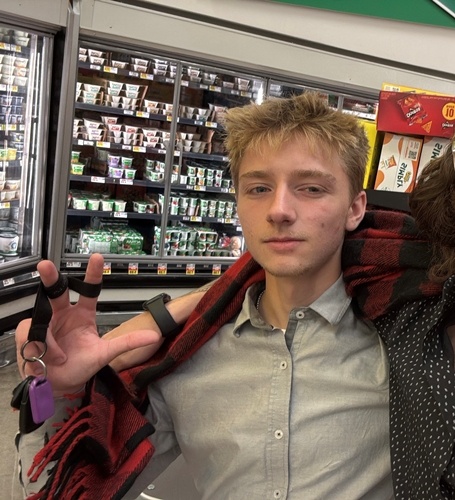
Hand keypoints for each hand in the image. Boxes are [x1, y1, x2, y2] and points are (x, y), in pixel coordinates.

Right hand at [15, 254, 161, 394]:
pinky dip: (38, 348)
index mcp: (83, 314)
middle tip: (45, 266)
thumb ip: (128, 343)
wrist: (61, 385)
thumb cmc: (82, 366)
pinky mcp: (29, 334)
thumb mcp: (106, 354)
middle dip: (50, 276)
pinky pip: (29, 334)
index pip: (89, 290)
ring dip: (48, 340)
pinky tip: (44, 358)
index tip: (97, 258)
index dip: (93, 273)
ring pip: (40, 319)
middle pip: (56, 290)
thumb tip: (153, 336)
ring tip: (58, 356)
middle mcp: (63, 314)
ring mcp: (45, 323)